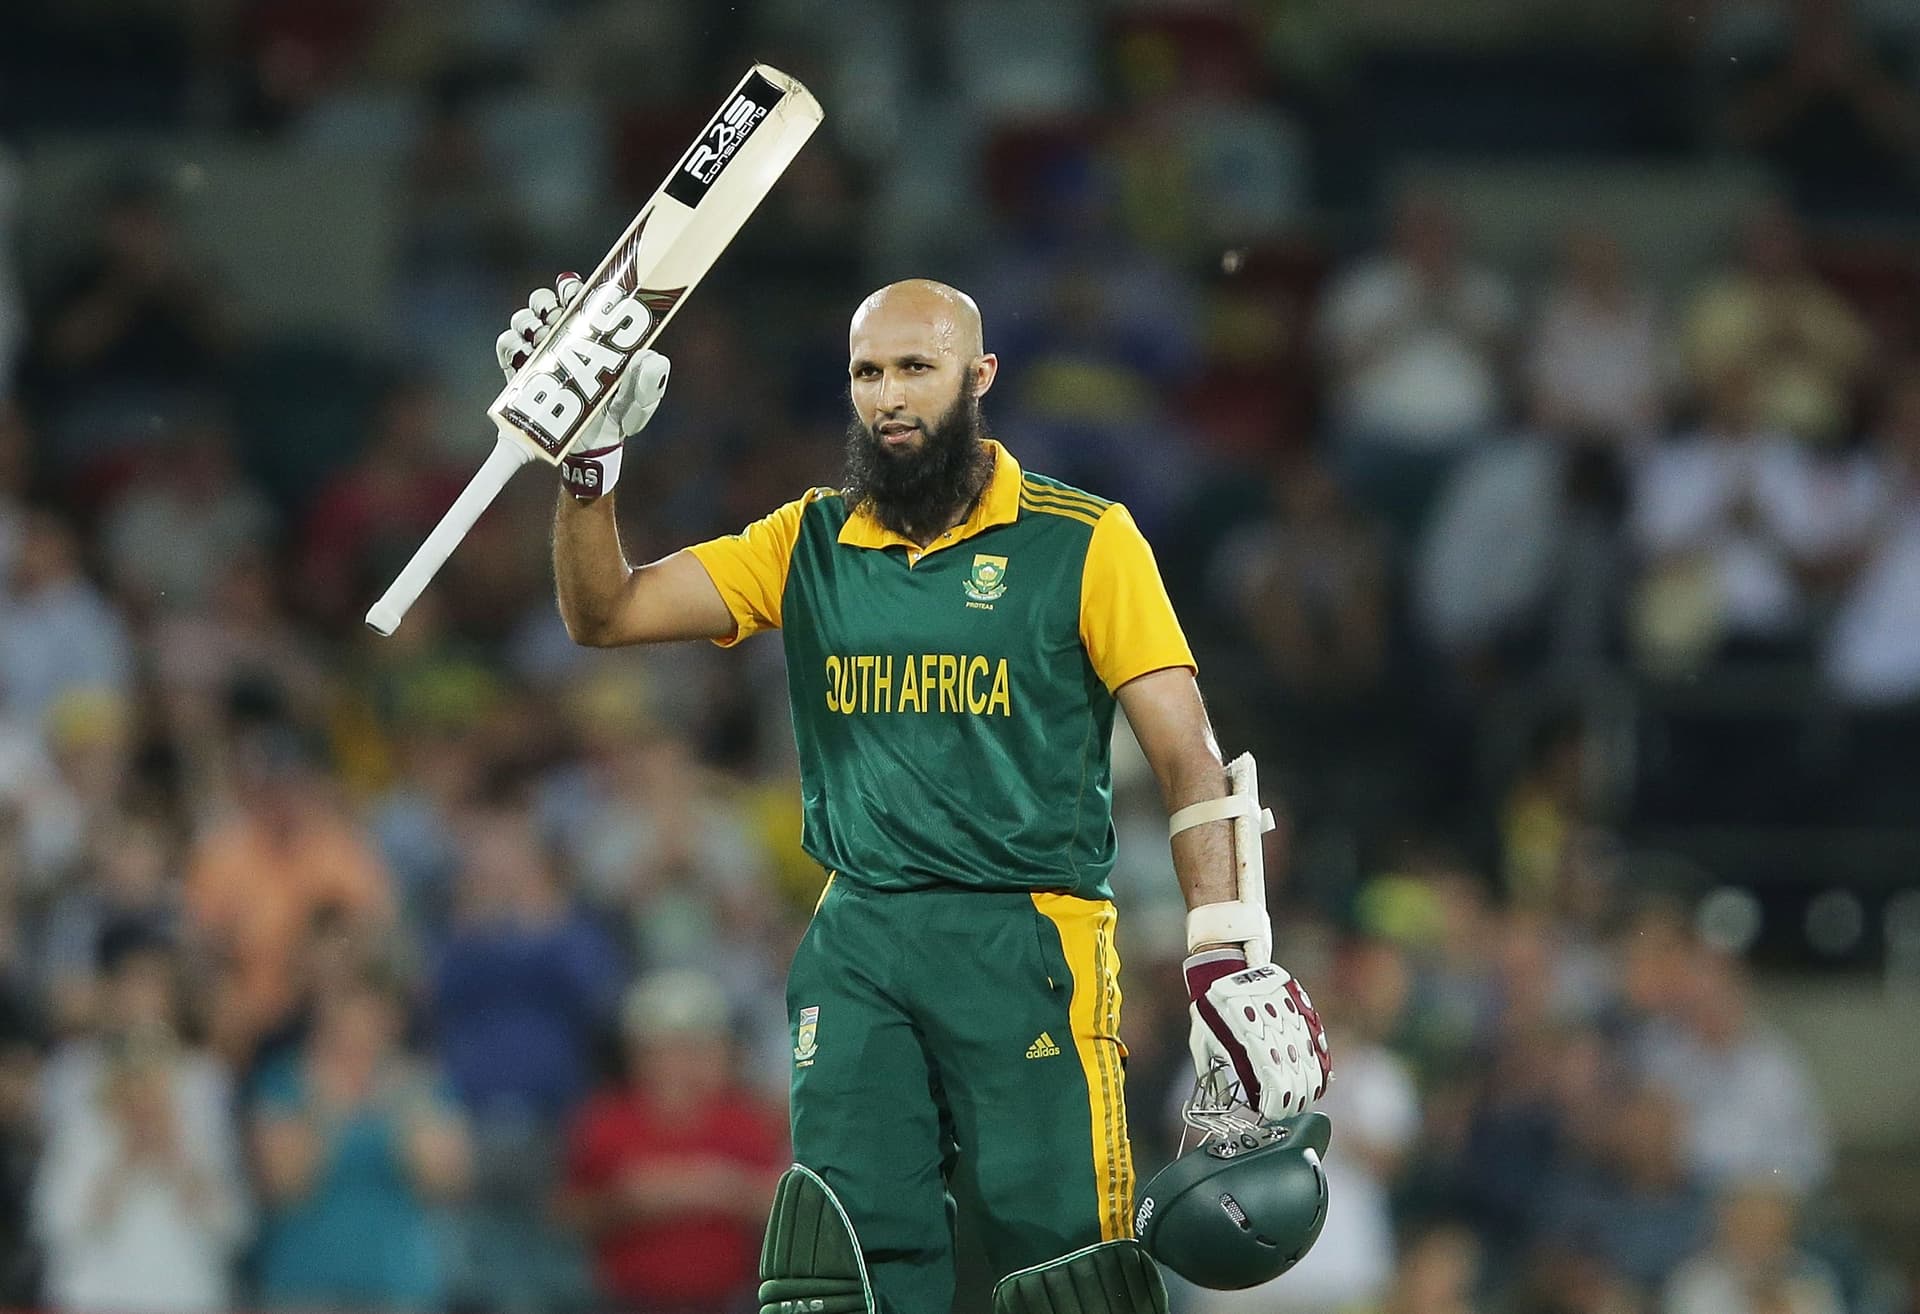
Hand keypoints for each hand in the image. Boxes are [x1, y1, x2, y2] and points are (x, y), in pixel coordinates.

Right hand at [496, 274, 670, 499]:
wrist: (592, 448)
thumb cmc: (620, 417)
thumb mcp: (643, 401)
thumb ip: (650, 380)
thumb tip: (647, 357)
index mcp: (593, 334)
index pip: (578, 297)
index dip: (572, 287)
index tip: (573, 291)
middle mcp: (564, 337)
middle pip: (544, 300)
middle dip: (546, 301)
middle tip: (556, 317)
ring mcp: (541, 353)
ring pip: (524, 319)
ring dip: (529, 321)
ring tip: (542, 339)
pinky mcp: (521, 372)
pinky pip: (506, 346)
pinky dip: (510, 343)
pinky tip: (524, 354)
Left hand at [1185, 949, 1330, 1119]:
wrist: (1227, 965)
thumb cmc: (1211, 1007)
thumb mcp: (1201, 1037)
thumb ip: (1210, 1069)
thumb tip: (1223, 1099)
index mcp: (1244, 1033)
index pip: (1270, 1077)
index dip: (1274, 1101)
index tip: (1269, 1113)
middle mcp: (1271, 1024)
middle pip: (1293, 1072)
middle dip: (1293, 1099)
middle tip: (1286, 1112)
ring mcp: (1289, 1014)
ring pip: (1309, 1059)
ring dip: (1308, 1085)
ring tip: (1302, 1100)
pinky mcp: (1300, 1007)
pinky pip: (1317, 1040)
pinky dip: (1320, 1063)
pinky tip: (1319, 1079)